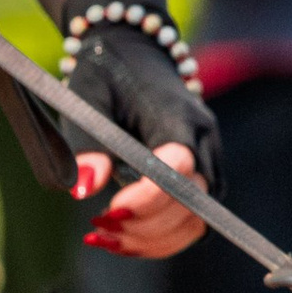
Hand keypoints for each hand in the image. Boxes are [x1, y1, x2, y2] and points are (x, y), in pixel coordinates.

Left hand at [57, 0, 219, 255]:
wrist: (133, 52)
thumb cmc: (106, 73)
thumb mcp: (87, 100)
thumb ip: (87, 144)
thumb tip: (83, 189)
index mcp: (176, 115)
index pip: (179, 167)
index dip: (149, 197)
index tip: (109, 210)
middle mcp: (202, 140)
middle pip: (194, 202)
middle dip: (147, 226)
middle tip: (98, 226)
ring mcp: (207, 159)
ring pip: (198, 220)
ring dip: (154, 240)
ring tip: (106, 237)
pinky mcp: (201, 176)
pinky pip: (192, 220)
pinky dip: (160, 238)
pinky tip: (122, 238)